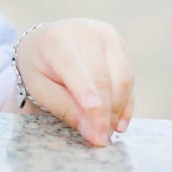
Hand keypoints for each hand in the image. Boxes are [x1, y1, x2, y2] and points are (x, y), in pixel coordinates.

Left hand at [15, 18, 134, 146]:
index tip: (96, 125)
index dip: (87, 97)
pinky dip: (126, 103)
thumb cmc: (41, 67)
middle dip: (104, 113)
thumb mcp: (41, 89)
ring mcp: (107, 36)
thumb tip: (93, 132)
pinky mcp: (121, 45)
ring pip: (122, 78)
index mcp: (57, 40)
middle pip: (103, 77)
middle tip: (100, 139)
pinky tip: (119, 122)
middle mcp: (86, 32)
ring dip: (117, 109)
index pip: (75, 69)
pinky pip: (130, 78)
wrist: (48, 40)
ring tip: (107, 131)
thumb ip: (65, 108)